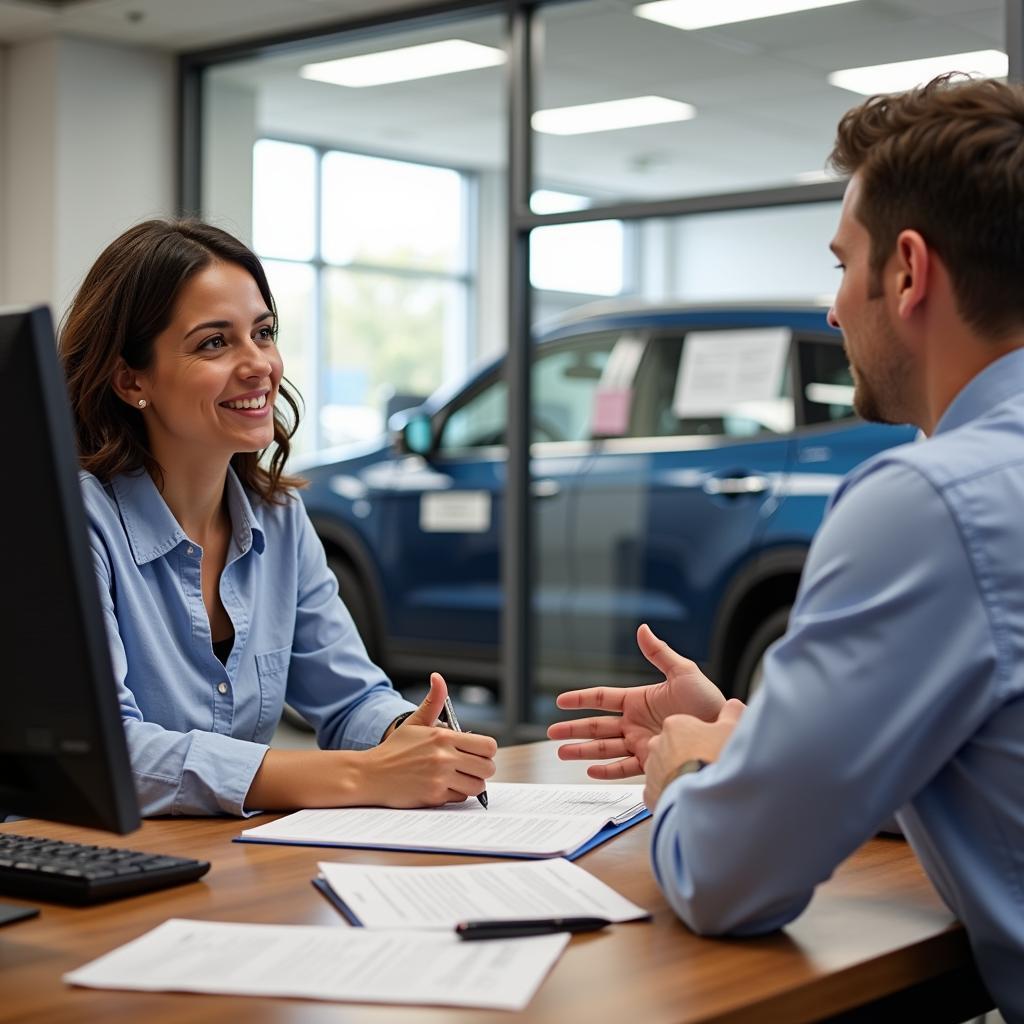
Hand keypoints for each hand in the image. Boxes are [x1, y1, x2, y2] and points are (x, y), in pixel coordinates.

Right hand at [362, 672, 496, 807]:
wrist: (370, 774)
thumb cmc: (394, 749)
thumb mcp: (415, 722)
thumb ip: (433, 701)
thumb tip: (438, 677)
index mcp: (443, 737)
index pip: (487, 746)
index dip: (486, 751)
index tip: (478, 753)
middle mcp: (444, 757)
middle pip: (487, 768)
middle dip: (482, 769)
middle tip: (470, 767)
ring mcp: (439, 778)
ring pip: (477, 786)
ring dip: (470, 783)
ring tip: (458, 777)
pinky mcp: (433, 796)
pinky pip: (459, 798)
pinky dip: (454, 794)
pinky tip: (442, 786)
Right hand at [546, 624, 724, 778]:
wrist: (726, 733)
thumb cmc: (709, 702)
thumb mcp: (684, 672)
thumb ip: (659, 653)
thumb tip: (642, 629)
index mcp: (639, 701)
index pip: (602, 698)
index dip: (581, 699)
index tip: (560, 701)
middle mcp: (636, 723)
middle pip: (597, 726)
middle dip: (573, 729)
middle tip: (552, 732)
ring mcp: (642, 743)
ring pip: (604, 748)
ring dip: (582, 750)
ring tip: (561, 753)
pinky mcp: (652, 762)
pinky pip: (624, 768)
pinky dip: (607, 771)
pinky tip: (590, 771)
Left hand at [643, 699, 744, 807]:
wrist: (704, 799)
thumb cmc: (715, 760)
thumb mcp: (731, 729)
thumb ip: (730, 714)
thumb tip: (733, 706)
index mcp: (675, 725)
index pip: (685, 727)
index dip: (701, 737)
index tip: (712, 746)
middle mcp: (658, 745)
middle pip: (675, 747)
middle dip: (688, 754)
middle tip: (706, 765)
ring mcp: (652, 769)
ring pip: (666, 768)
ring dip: (680, 774)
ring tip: (700, 784)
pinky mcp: (651, 793)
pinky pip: (660, 790)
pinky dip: (671, 793)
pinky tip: (689, 797)